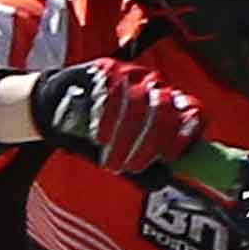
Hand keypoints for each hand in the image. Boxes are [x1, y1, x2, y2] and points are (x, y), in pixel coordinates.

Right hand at [33, 58, 204, 182]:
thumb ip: (146, 165)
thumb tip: (162, 180)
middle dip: (150, 145)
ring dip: (126, 140)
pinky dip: (108, 121)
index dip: (187, 134)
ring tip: (113, 161)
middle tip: (133, 167)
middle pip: (166, 109)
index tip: (170, 157)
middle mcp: (154, 84)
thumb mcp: (124, 151)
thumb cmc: (97, 132)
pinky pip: (112, 94)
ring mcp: (131, 74)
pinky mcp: (107, 69)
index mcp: (168, 102)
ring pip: (139, 105)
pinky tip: (101, 138)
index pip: (193, 111)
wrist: (54, 107)